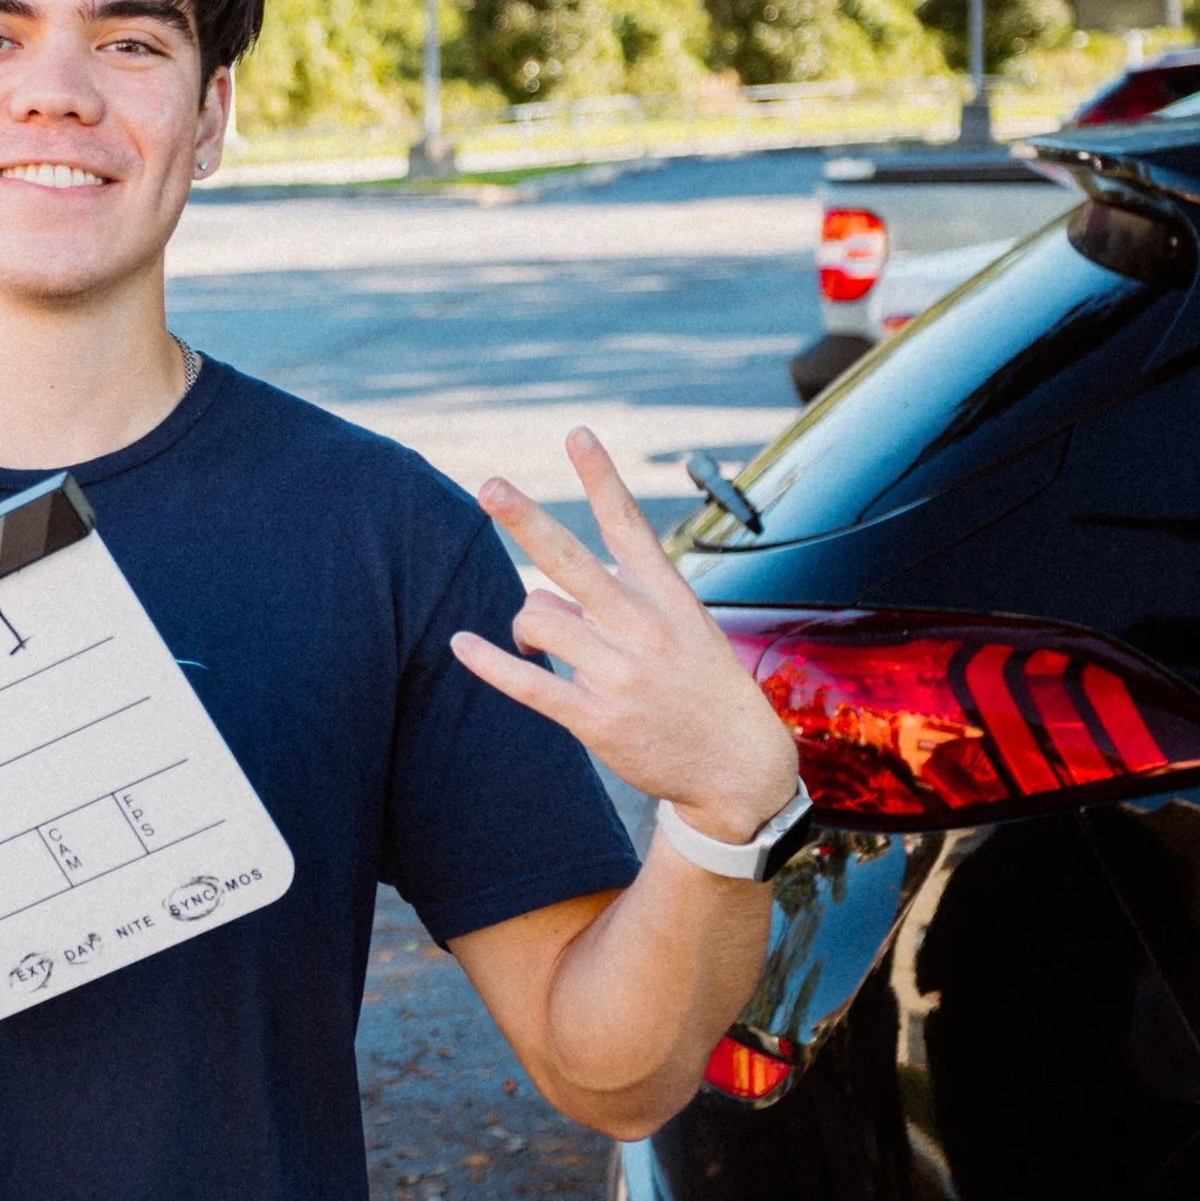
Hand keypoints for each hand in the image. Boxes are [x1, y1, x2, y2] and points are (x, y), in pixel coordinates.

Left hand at [451, 429, 797, 844]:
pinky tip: (460, 645)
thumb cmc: (701, 688)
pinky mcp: (597, 719)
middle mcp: (642, 625)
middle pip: (569, 558)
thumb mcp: (684, 629)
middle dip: (526, 519)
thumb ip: (619, 603)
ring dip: (526, 626)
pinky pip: (528, 684)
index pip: (629, 523)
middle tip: (488, 486)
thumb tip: (545, 597)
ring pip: (538, 619)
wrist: (739, 767)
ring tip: (534, 641)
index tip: (576, 433)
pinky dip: (488, 664)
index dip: (601, 476)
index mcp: (668, 595)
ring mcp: (619, 672)